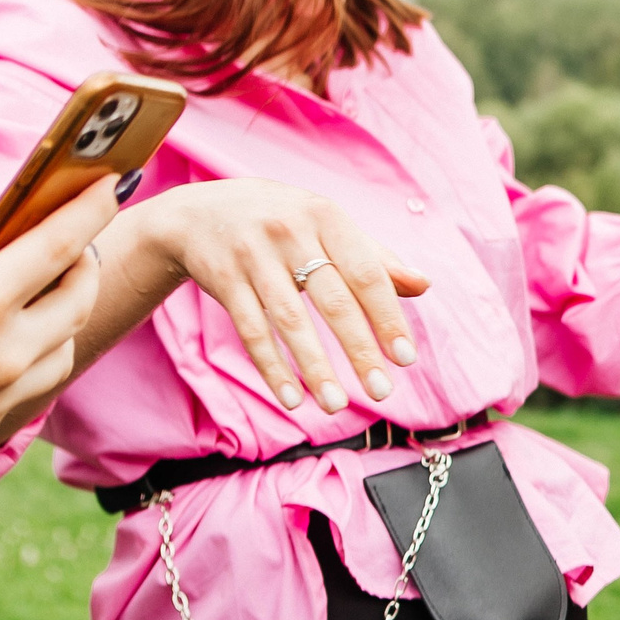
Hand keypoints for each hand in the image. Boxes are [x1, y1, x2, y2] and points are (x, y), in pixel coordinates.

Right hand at [0, 180, 113, 480]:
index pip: (57, 245)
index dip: (90, 210)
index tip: (113, 185)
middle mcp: (3, 351)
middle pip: (79, 301)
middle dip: (87, 265)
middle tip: (79, 245)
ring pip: (64, 349)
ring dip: (69, 316)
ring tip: (53, 295)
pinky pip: (35, 385)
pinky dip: (39, 356)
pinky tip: (19, 344)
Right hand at [111, 179, 429, 413]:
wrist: (196, 213)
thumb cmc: (281, 223)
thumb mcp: (326, 227)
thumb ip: (374, 258)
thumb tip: (423, 285)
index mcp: (326, 217)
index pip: (367, 274)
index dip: (388, 318)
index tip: (405, 360)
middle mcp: (290, 232)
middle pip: (333, 300)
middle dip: (359, 349)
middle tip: (382, 391)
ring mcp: (253, 255)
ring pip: (290, 320)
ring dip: (315, 368)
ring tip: (336, 406)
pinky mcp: (223, 278)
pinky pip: (251, 330)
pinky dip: (272, 367)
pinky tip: (292, 398)